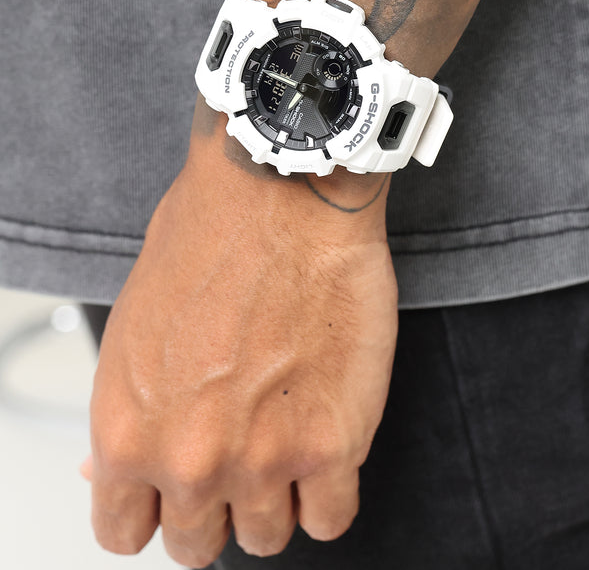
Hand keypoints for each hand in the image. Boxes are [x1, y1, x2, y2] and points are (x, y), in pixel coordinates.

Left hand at [88, 110, 397, 567]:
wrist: (282, 198)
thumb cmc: (210, 239)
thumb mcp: (134, 331)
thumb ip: (129, 414)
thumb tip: (110, 472)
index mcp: (128, 431)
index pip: (125, 532)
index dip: (154, 509)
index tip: (173, 494)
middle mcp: (190, 458)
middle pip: (198, 543)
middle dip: (216, 503)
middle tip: (237, 452)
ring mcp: (264, 459)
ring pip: (267, 537)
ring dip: (274, 495)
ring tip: (284, 436)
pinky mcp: (334, 445)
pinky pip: (330, 519)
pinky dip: (328, 492)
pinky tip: (324, 445)